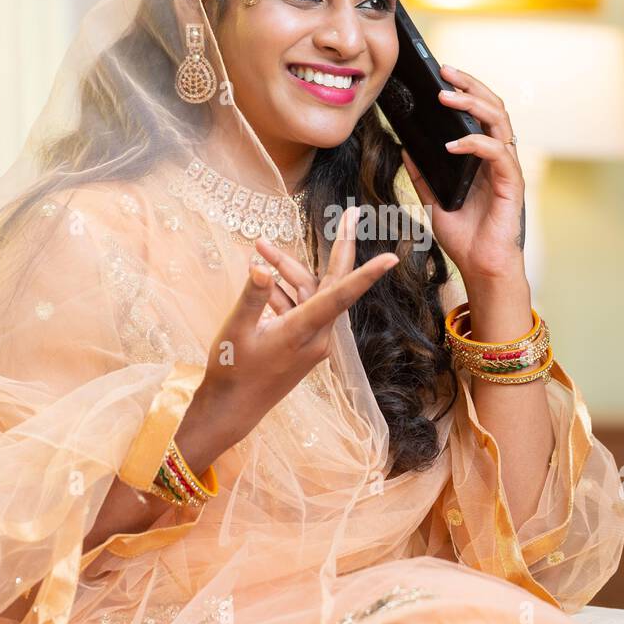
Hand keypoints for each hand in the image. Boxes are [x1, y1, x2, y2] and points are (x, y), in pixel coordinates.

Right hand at [186, 206, 397, 456]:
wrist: (232, 409)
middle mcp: (316, 336)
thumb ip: (251, 297)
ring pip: (308, 292)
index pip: (341, 296)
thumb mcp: (235, 331)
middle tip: (353, 214)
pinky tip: (260, 280)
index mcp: (303, 331)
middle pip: (332, 283)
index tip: (391, 258)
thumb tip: (261, 267)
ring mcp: (312, 340)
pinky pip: (300, 307)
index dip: (366, 275)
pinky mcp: (304, 343)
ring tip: (259, 245)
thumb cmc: (231, 371)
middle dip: (340, 246)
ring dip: (287, 269)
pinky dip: (282, 292)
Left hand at [400, 64, 525, 286]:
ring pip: (499, 122)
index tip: (440, 76)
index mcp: (483, 158)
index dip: (464, 90)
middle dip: (470, 85)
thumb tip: (405, 147)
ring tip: (446, 97)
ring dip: (472, 105)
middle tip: (445, 71)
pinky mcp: (511, 184)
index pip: (479, 113)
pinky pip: (498, 153)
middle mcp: (498, 157)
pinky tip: (452, 145)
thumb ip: (422, 174)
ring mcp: (507, 168)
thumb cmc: (464, 236)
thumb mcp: (433, 200)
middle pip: (493, 107)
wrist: (480, 267)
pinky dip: (475, 144)